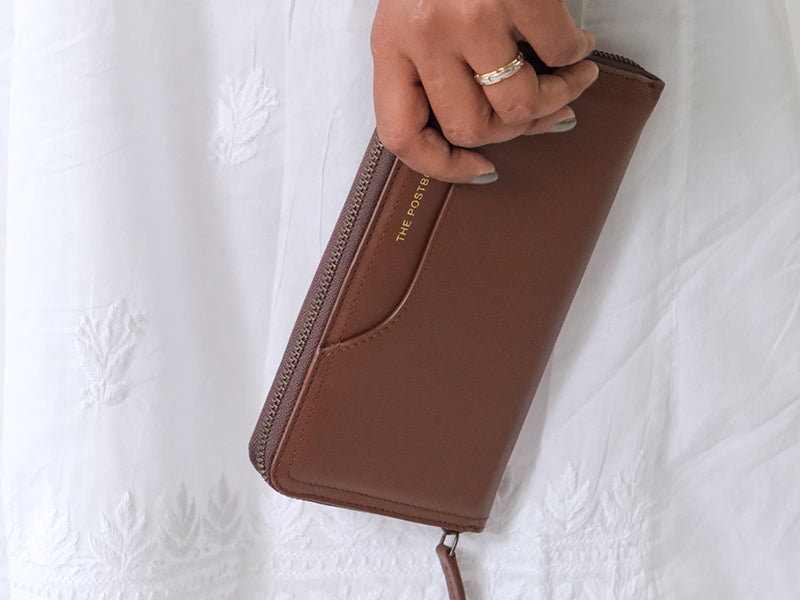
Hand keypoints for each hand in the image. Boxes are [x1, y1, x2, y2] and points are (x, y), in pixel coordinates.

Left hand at [371, 0, 598, 182]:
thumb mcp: (414, 16)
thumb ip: (433, 69)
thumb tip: (494, 128)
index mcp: (389, 45)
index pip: (401, 135)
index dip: (442, 166)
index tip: (480, 168)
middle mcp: (422, 35)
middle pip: (470, 127)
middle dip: (517, 129)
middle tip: (547, 112)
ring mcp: (467, 16)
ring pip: (517, 103)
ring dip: (557, 99)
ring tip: (574, 81)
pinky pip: (557, 53)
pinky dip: (575, 57)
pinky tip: (578, 47)